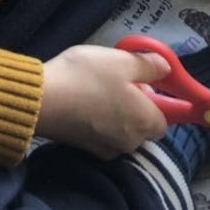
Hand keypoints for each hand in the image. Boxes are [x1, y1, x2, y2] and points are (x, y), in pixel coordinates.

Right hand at [35, 45, 169, 157]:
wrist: (42, 100)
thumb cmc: (88, 77)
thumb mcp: (122, 60)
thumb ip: (150, 65)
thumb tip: (167, 69)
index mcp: (144, 122)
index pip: (163, 123)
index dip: (155, 103)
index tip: (141, 84)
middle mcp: (129, 143)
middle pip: (141, 128)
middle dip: (135, 108)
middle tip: (117, 82)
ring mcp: (105, 150)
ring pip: (121, 132)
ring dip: (115, 115)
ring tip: (97, 90)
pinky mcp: (84, 149)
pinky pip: (101, 136)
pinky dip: (97, 122)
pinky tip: (83, 103)